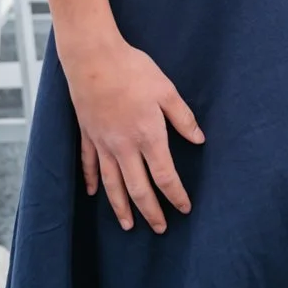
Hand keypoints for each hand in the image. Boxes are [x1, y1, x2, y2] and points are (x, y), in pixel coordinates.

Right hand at [66, 35, 204, 231]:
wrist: (93, 58)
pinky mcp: (87, 135)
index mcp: (148, 136)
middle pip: (138, 189)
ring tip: (128, 225)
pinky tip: (93, 194)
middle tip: (160, 228)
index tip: (185, 208)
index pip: (165, 176)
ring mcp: (102, 143)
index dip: (176, 195)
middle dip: (150, 212)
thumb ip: (183, 118)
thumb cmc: (133, 70)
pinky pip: (89, 165)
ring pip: (112, 184)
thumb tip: (199, 139)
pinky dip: (91, 181)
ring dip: (121, 207)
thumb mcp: (166, 90)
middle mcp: (124, 147)